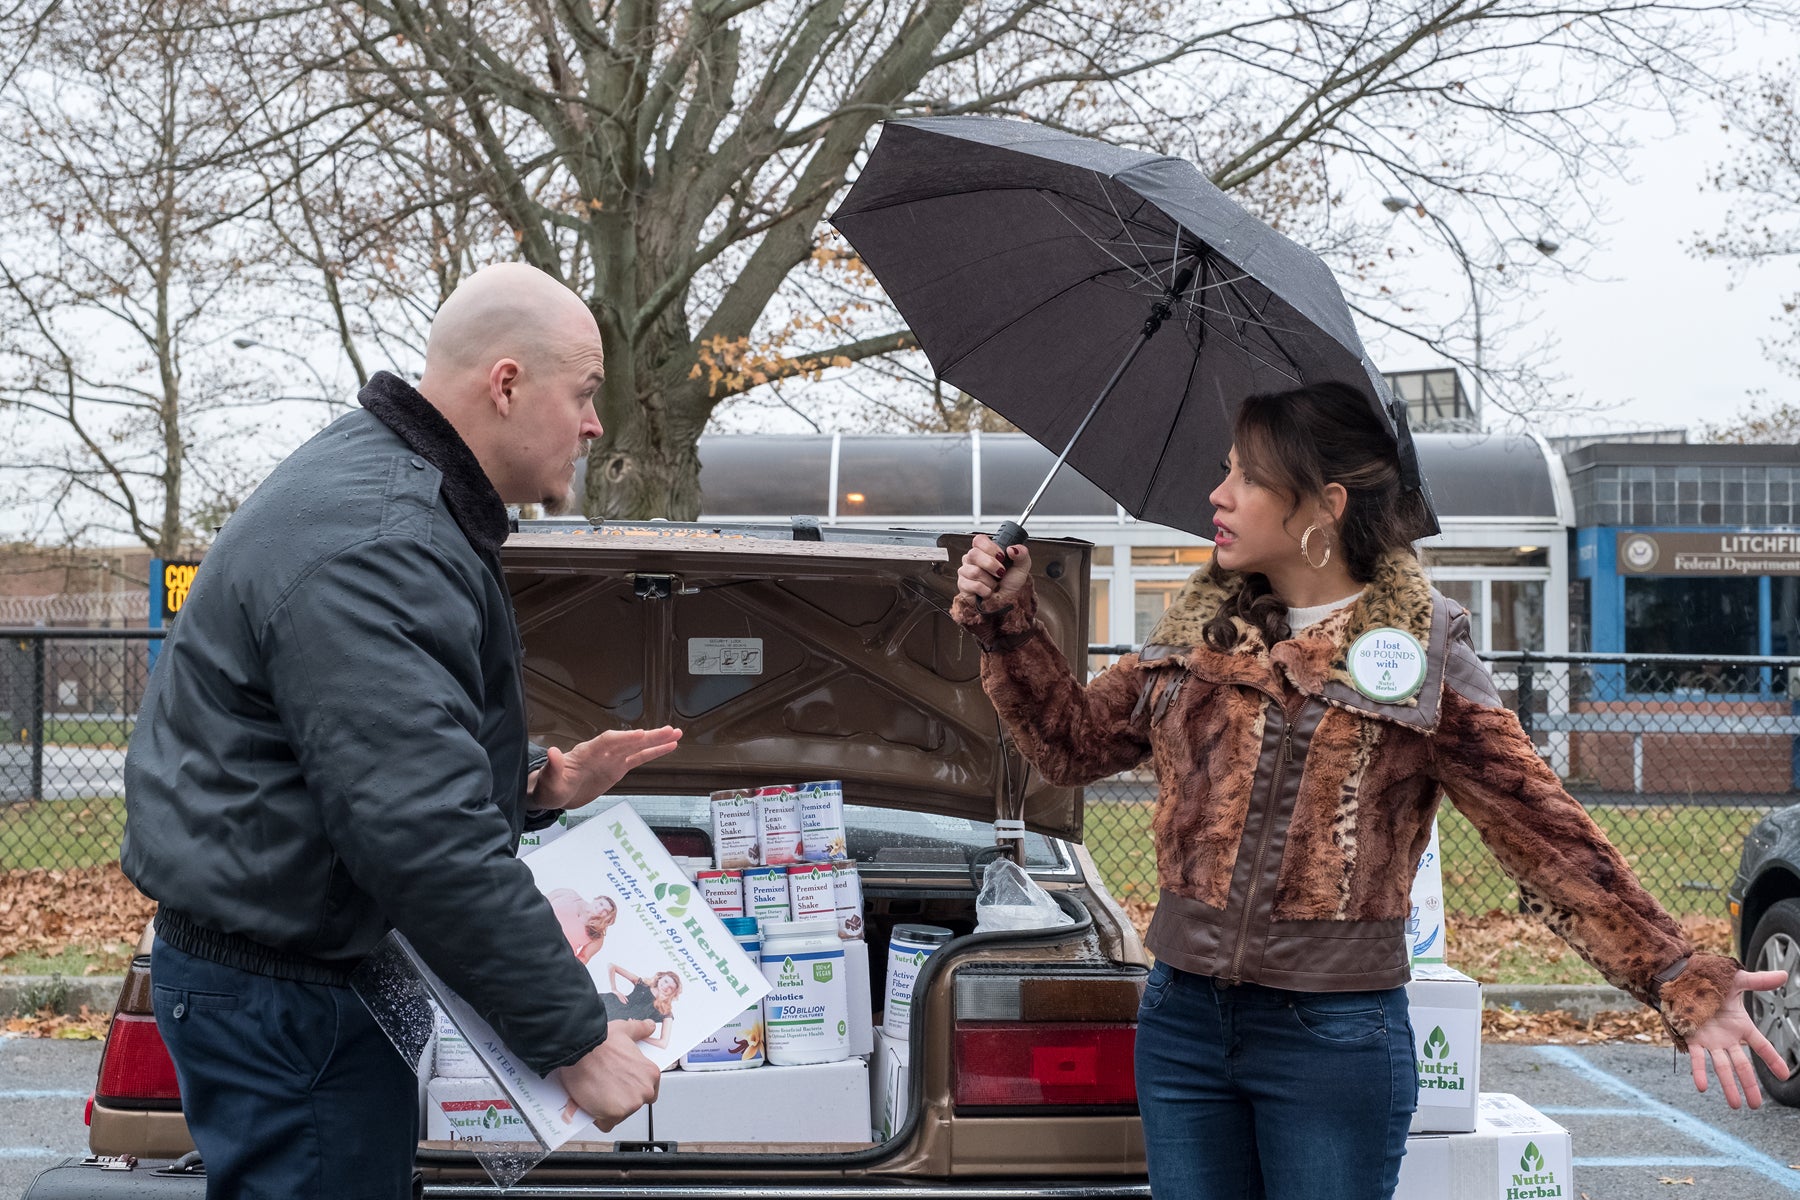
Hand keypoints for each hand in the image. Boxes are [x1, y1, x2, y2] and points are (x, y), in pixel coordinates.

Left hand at [528, 727, 682, 810]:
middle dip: (648, 736)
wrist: (552, 793)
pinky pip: (638, 759)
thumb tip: (553, 752)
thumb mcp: (549, 781)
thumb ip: (553, 767)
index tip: (639, 735)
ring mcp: (611, 759)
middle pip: (628, 741)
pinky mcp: (617, 768)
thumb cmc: (549, 786)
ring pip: (637, 747)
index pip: (607, 741)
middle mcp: (602, 752)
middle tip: (669, 730)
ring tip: (676, 734)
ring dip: (656, 741)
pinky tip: (669, 747)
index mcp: (586, 753)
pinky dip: (653, 753)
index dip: (623, 738)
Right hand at [558, 1024, 660, 1131]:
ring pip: (620, 1115)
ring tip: (596, 1093)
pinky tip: (592, 1105)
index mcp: (650, 1073)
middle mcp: (644, 1091)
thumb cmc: (599, 1042)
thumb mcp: (625, 1029)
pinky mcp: (613, 1115)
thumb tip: (649, 1027)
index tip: (621, 1085)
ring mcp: (629, 1105)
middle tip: (606, 1087)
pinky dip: (598, 1119)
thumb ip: (640, 1030)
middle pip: (634, 1104)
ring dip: (609, 1109)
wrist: (579, 1050)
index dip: (633, 1088)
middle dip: (621, 1099)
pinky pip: (606, 1125)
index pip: (648, 1091)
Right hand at [957, 534, 1031, 605]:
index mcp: (984, 551)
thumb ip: (1021, 553)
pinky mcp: (963, 585)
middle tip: (1000, 573)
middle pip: (974, 554)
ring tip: (994, 583)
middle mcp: (972, 559)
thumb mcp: (1021, 566)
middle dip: (991, 565)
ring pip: (974, 571)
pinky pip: (972, 585)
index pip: (979, 540)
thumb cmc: (1010, 583)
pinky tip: (988, 591)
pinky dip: (985, 590)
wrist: (1007, 600)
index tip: (1001, 556)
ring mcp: (965, 572)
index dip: (990, 547)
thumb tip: (1012, 549)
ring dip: (990, 581)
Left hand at [1685, 968, 1790, 1107]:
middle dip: (1750, 1085)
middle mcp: (1727, 1038)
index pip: (1762, 1046)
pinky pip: (1697, 1059)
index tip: (1784, 1074)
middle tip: (1756, 1105)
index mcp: (1741, 1026)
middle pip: (1742, 1065)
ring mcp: (1710, 1041)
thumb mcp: (1737, 981)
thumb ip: (1759, 981)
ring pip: (1722, 1067)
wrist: (1680, 978)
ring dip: (1728, 1086)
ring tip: (1736, 1105)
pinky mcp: (1692, 1039)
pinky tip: (1702, 1087)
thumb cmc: (1709, 980)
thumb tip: (1783, 974)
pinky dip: (1700, 1072)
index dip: (1773, 1060)